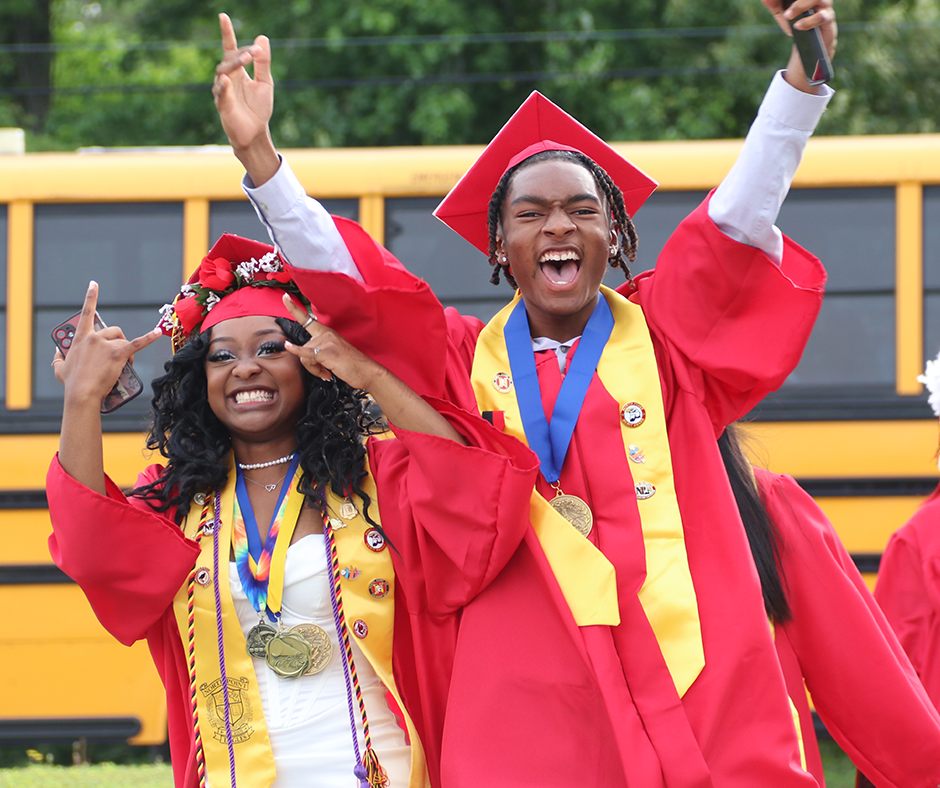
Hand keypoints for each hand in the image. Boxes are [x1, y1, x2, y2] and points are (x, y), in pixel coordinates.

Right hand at [54, 281, 161, 403]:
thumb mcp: (59, 368)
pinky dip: (149, 338)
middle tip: (118, 356)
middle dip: (118, 342)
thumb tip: (57, 354)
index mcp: (81, 338)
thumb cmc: (72, 382)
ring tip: (125, 364)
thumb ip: (58, 358)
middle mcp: (94, 337)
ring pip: (124, 342)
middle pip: (113, 331)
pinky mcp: (118, 354)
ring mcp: (106, 345)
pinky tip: (158, 332)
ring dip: (127, 351)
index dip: (91, 297)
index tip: (94, 284)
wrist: (81, 393)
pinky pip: (137, 343)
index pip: (86, 313)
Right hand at [213, 13, 279, 183]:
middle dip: (240, 53)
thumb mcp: (265, 82)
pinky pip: (220, 95)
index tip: (223, 16)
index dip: (226, 33)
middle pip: (228, 59)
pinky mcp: (223, 107)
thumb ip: (263, 62)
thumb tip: (262, 38)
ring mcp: (222, 92)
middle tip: (253, 53)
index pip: (229, 48)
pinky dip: (223, 88)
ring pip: (222, 73)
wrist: (256, 132)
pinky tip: (226, 81)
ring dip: (234, 64)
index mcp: (237, 72)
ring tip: (246, 59)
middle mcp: (227, 79)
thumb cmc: (259, 109)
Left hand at [281, 294, 386, 390]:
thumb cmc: (352, 365)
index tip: (285, 297)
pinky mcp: (326, 353)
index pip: (308, 319)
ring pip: (305, 357)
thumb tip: (307, 358)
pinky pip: (306, 353)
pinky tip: (288, 346)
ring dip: (313, 369)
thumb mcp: (334, 354)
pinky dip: (296, 350)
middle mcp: (326, 334)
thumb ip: (319, 351)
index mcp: (328, 332)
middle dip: (310, 364)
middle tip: (323, 372)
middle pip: (304, 348)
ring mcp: (326, 342)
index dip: (294, 308)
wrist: (367, 372)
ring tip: (327, 373)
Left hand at [763, 0, 836, 91]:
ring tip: (788, 16)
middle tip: (784, 11)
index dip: (796, 0)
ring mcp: (825, 6)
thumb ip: (774, 4)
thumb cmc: (797, 22)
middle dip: (798, 1)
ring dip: (801, 6)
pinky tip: (798, 26)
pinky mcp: (828, 19)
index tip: (785, 6)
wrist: (809, 41)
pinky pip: (824, 16)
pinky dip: (809, 21)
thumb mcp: (782, 13)